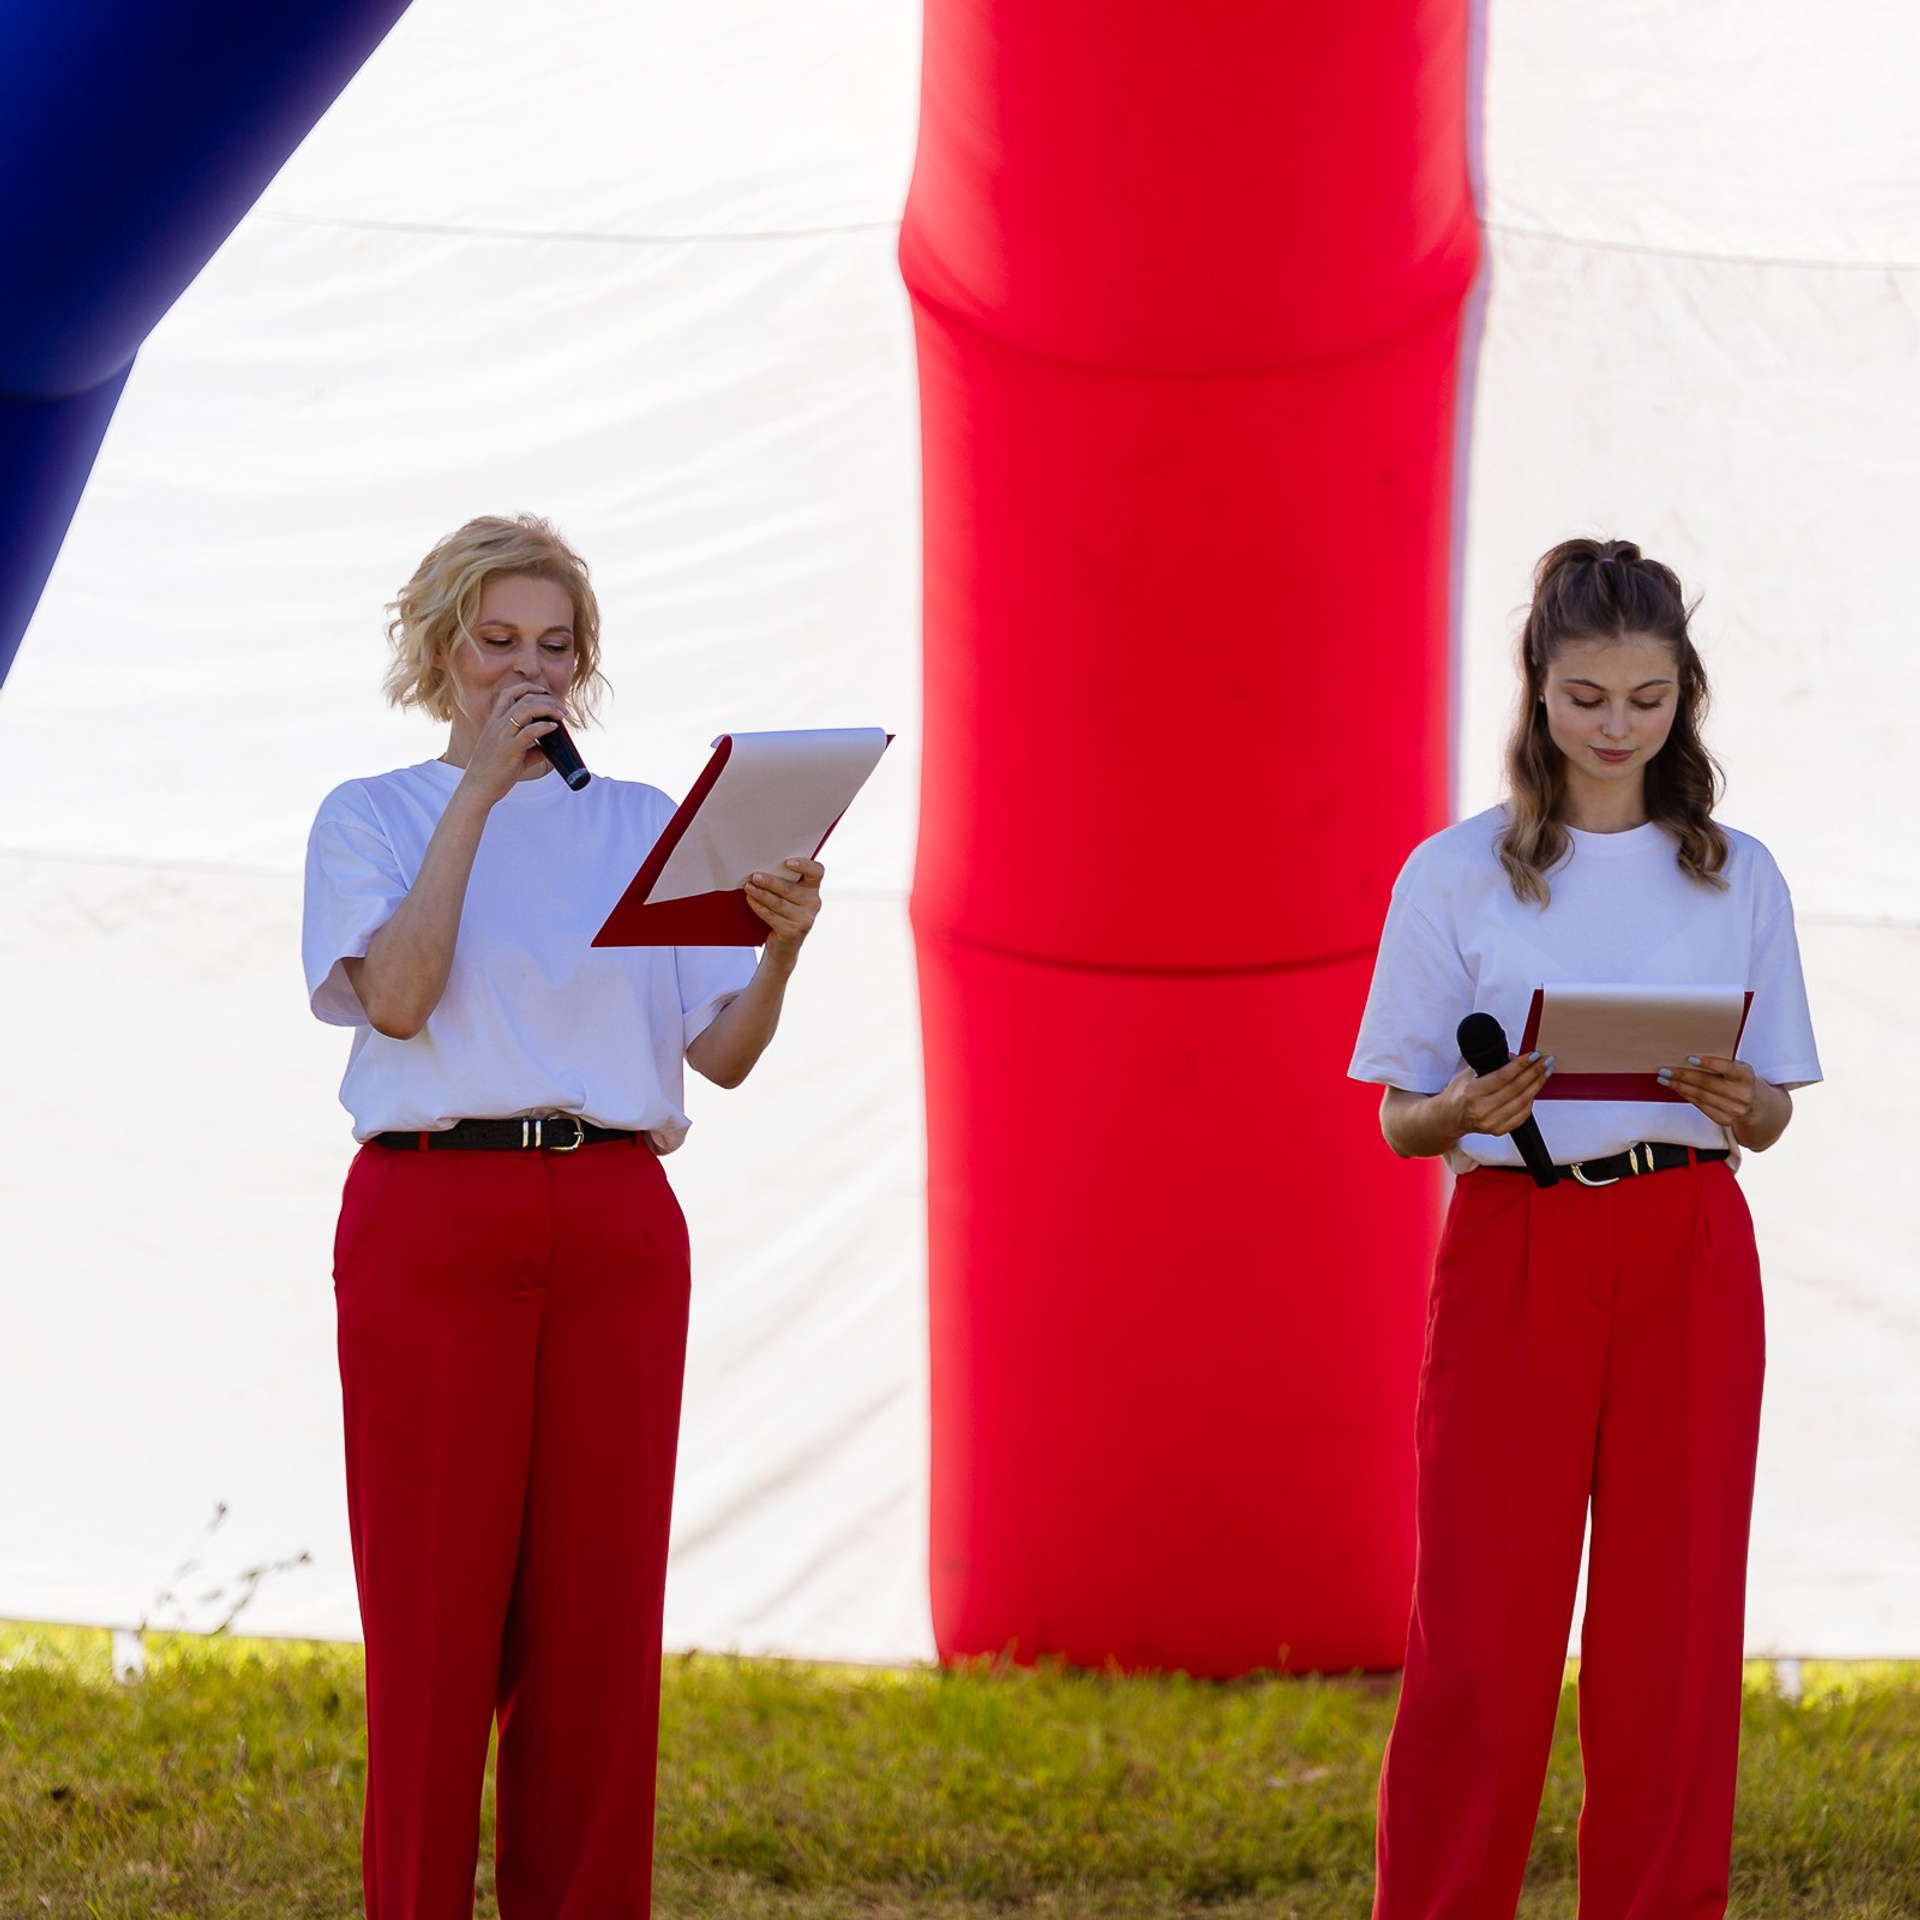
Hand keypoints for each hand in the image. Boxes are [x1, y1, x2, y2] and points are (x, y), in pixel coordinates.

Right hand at [463, 679, 564, 800]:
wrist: (477, 788)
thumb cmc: (492, 772)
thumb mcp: (511, 755)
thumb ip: (531, 750)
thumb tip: (550, 750)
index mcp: (494, 722)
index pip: (509, 694)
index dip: (528, 688)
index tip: (544, 692)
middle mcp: (497, 725)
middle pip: (523, 699)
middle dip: (546, 699)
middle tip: (562, 709)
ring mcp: (502, 736)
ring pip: (526, 710)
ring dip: (548, 708)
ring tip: (561, 715)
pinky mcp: (509, 749)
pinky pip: (528, 732)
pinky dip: (543, 726)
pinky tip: (553, 727)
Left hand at [746, 857, 823, 962]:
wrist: (784, 944)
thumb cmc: (784, 912)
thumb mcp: (789, 895)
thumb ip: (784, 880)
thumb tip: (763, 868)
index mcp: (813, 888)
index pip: (816, 872)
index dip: (805, 865)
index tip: (788, 862)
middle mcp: (813, 903)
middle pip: (790, 889)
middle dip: (770, 882)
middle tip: (755, 876)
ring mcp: (804, 919)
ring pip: (779, 903)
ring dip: (761, 894)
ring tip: (748, 887)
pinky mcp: (793, 932)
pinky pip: (772, 916)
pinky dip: (759, 907)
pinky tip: (751, 900)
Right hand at [1444, 1050, 1551, 1140]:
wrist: (1450, 1117)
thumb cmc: (1459, 1094)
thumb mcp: (1468, 1074)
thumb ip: (1490, 1066)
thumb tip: (1515, 1057)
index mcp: (1472, 1093)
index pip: (1503, 1077)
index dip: (1521, 1065)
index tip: (1533, 1055)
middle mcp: (1482, 1109)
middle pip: (1516, 1088)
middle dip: (1534, 1072)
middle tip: (1545, 1060)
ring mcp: (1491, 1122)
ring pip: (1523, 1101)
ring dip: (1537, 1084)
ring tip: (1545, 1072)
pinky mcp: (1499, 1130)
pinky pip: (1522, 1115)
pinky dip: (1531, 1100)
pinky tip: (1535, 1089)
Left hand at [1657, 1054, 1757, 1127]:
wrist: (1755, 1105)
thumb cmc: (1738, 1079)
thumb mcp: (1738, 1068)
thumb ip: (1721, 1062)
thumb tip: (1688, 1056)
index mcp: (1747, 1076)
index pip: (1727, 1068)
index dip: (1709, 1063)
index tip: (1690, 1058)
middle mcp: (1742, 1094)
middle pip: (1707, 1083)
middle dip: (1683, 1075)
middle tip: (1664, 1069)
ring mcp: (1734, 1110)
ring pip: (1700, 1096)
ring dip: (1679, 1086)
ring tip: (1663, 1078)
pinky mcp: (1724, 1120)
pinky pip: (1700, 1106)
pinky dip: (1686, 1095)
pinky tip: (1675, 1088)